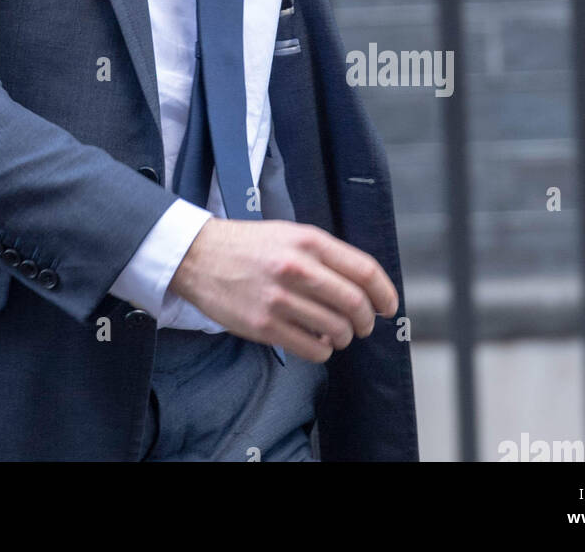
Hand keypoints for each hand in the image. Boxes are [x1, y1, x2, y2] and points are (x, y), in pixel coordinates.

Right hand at [166, 217, 398, 362]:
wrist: (198, 256)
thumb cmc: (247, 245)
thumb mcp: (289, 234)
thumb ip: (323, 255)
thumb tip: (362, 285)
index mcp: (307, 240)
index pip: (364, 270)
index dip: (384, 292)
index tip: (387, 306)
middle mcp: (297, 268)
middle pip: (355, 304)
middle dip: (366, 321)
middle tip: (363, 326)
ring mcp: (280, 298)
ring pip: (336, 330)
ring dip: (344, 338)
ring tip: (336, 334)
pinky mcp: (264, 325)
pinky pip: (312, 349)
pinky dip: (322, 350)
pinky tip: (316, 341)